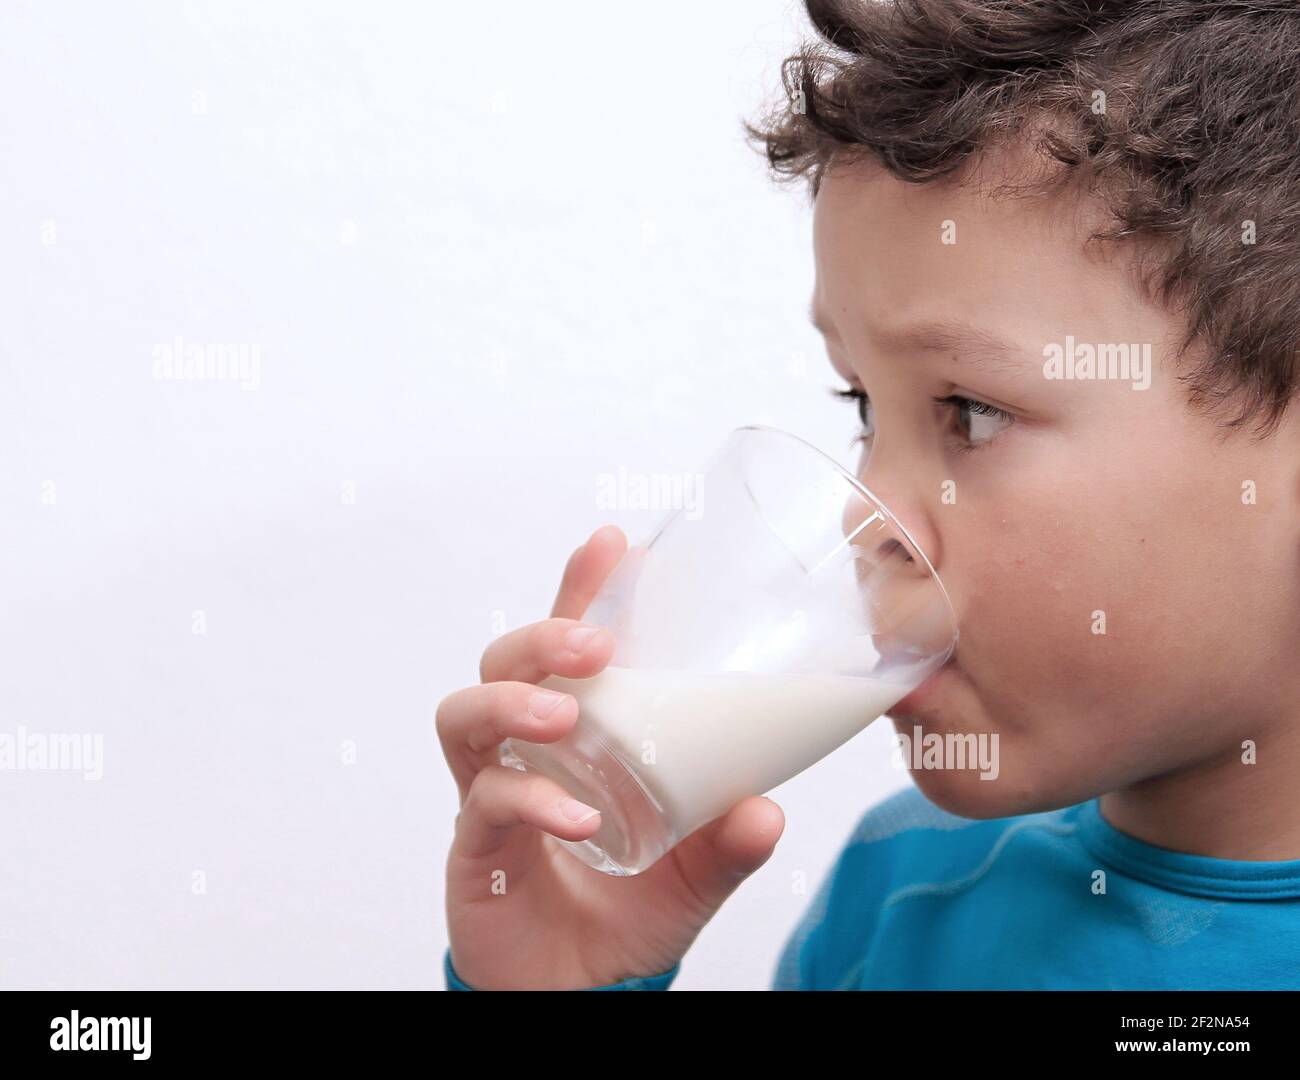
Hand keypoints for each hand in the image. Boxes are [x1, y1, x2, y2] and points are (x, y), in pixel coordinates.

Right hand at [439, 524, 784, 988]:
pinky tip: (574, 816)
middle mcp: (524, 752)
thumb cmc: (630, 913)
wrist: (585, 993)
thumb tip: (769, 807)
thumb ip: (730, 842)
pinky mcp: (472, 848)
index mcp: (578, 736)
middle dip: (542, 636)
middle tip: (592, 645)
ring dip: (513, 700)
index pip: (568, 648)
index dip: (582, 592)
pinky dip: (527, 799)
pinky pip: (482, 802)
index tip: (613, 546)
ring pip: (467, 715)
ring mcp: (490, 794)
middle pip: (503, 661)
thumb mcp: (696, 871)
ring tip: (562, 715)